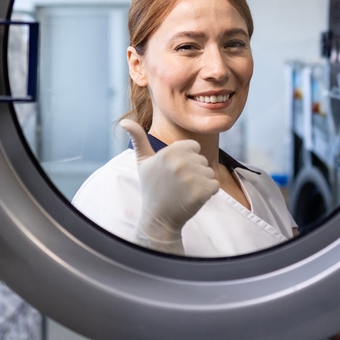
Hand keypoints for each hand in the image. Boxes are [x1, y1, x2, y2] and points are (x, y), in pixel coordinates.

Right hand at [121, 119, 218, 253]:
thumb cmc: (151, 188)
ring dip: (201, 182)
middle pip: (201, 159)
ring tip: (184, 192)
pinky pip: (215, 185)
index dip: (187, 159)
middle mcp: (180, 163)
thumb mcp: (143, 162)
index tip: (175, 171)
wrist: (158, 219)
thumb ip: (138, 139)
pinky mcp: (202, 192)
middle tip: (178, 184)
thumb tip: (125, 120)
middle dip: (194, 171)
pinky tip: (193, 198)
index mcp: (168, 152)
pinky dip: (208, 193)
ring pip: (209, 172)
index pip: (193, 147)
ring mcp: (192, 178)